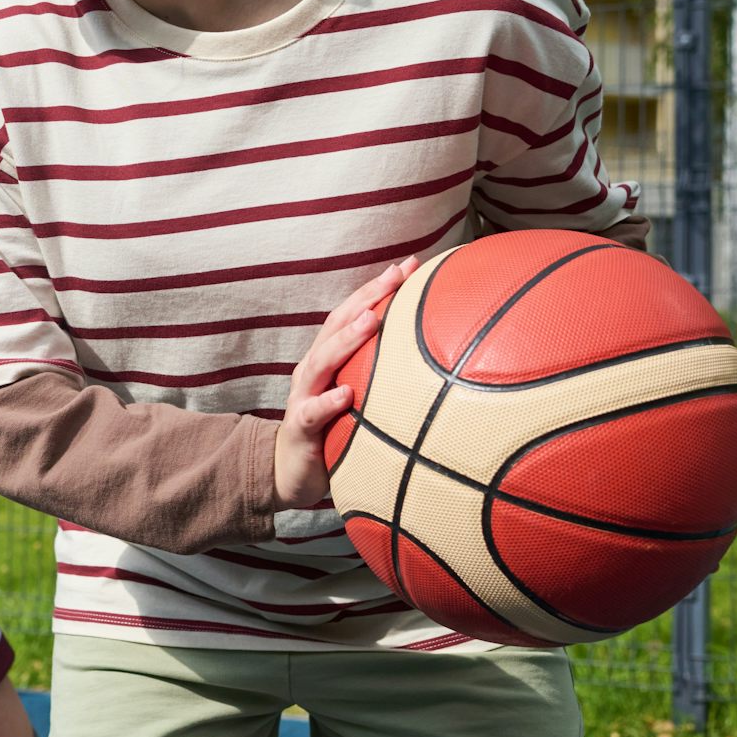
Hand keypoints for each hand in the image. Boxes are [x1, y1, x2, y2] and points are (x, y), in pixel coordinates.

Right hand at [274, 256, 420, 508]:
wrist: (292, 471)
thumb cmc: (335, 430)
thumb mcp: (362, 398)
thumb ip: (386, 377)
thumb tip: (445, 362)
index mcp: (331, 357)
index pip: (354, 313)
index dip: (379, 288)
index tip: (412, 264)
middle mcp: (315, 368)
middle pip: (337, 324)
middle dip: (366, 297)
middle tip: (395, 276)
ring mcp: (305, 394)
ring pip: (322, 359)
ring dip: (347, 339)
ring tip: (372, 320)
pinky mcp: (301, 426)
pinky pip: (314, 411)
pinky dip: (328, 401)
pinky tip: (346, 393)